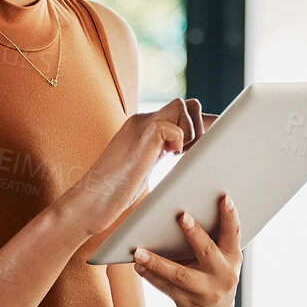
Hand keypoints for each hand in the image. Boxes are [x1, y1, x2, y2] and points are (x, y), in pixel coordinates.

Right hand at [59, 98, 210, 238]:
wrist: (89, 201)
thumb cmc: (116, 192)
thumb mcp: (145, 166)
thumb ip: (162, 152)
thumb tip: (188, 152)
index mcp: (143, 126)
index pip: (180, 112)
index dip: (202, 122)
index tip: (218, 136)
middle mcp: (142, 120)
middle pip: (185, 104)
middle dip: (200, 126)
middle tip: (195, 153)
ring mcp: (141, 125)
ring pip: (183, 108)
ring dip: (192, 133)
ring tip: (181, 157)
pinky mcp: (143, 137)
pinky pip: (175, 128)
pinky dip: (180, 143)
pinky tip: (169, 159)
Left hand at [132, 195, 241, 306]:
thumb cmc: (210, 278)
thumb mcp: (219, 262)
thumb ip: (208, 242)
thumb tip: (179, 216)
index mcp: (232, 259)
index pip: (234, 234)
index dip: (230, 216)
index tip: (225, 198)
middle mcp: (223, 276)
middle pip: (207, 252)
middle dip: (194, 233)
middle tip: (181, 216)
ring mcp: (206, 293)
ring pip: (180, 275)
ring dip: (157, 262)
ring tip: (139, 252)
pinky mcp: (189, 305)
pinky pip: (167, 288)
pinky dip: (151, 276)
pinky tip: (138, 266)